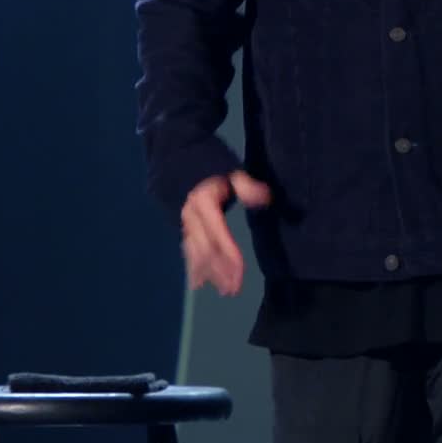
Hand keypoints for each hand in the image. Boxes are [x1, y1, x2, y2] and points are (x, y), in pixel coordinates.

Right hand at [179, 171, 270, 295]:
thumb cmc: (210, 160)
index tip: (239, 275)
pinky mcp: (181, 224)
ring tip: (222, 289)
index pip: (219, 236)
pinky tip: (198, 282)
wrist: (176, 152)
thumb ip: (246, 186)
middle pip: (206, 250)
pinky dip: (194, 266)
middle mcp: (190, 216)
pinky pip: (187, 249)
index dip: (230, 257)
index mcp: (204, 204)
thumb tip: (265, 198)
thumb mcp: (231, 168)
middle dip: (220, 271)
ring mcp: (183, 221)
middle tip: (233, 290)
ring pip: (195, 252)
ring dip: (209, 273)